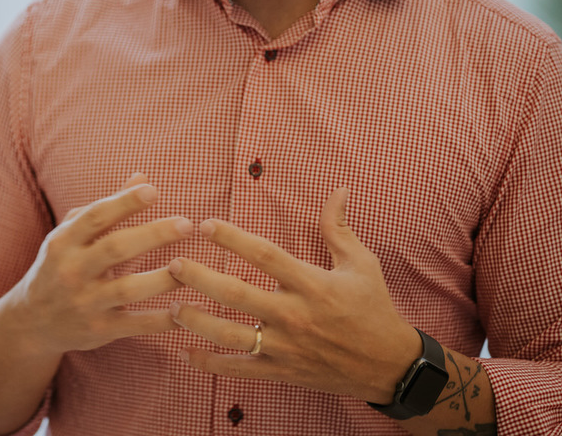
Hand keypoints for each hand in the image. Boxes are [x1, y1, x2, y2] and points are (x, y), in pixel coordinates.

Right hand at [0, 173, 192, 356]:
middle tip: (186, 224)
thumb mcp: (71, 235)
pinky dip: (162, 319)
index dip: (124, 202)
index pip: (96, 216)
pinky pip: (135, 324)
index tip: (153, 191)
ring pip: (128, 288)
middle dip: (153, 234)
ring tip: (189, 267)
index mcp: (64, 242)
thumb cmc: (60, 265)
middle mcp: (72, 270)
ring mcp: (85, 302)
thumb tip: (142, 177)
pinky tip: (185, 308)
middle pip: (116, 248)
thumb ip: (106, 207)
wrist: (32, 321)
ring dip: (163, 278)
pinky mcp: (98, 330)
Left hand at [167, 187, 420, 403]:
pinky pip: (239, 370)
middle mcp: (295, 316)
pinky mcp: (282, 372)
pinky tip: (185, 353)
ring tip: (171, 305)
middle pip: (237, 295)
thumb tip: (338, 189)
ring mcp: (286, 348)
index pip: (265, 256)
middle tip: (173, 265)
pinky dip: (210, 363)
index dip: (233, 238)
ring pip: (231, 335)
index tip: (205, 224)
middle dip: (201, 279)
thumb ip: (339, 227)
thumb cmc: (374, 308)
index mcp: (312, 284)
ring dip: (197, 321)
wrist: (390, 366)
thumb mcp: (362, 264)